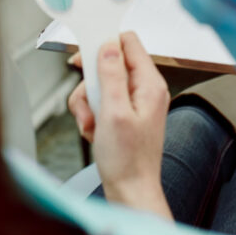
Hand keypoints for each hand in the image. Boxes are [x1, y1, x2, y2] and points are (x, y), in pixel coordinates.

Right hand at [67, 32, 172, 217]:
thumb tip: (108, 45)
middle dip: (91, 84)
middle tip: (88, 102)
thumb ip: (111, 75)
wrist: (130, 191)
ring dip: (88, 104)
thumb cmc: (128, 160)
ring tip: (92, 125)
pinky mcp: (124, 114)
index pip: (129, 43)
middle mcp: (145, 89)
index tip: (85, 55)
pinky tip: (94, 132)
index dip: (105, 43)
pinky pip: (101, 102)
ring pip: (100, 85)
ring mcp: (134, 102)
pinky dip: (92, 115)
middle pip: (109, 64)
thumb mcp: (114, 112)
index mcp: (150, 84)